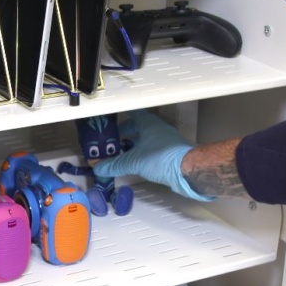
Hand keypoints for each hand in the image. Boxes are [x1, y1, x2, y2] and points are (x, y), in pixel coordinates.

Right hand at [92, 109, 213, 200]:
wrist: (187, 170)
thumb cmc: (160, 157)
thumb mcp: (133, 161)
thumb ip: (115, 165)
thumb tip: (98, 168)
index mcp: (149, 124)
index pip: (133, 115)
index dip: (122, 118)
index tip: (112, 123)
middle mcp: (158, 130)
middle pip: (139, 128)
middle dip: (125, 135)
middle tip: (113, 142)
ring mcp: (166, 142)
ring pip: (145, 140)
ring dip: (134, 146)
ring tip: (121, 154)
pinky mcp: (170, 154)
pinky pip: (152, 151)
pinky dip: (142, 155)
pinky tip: (136, 164)